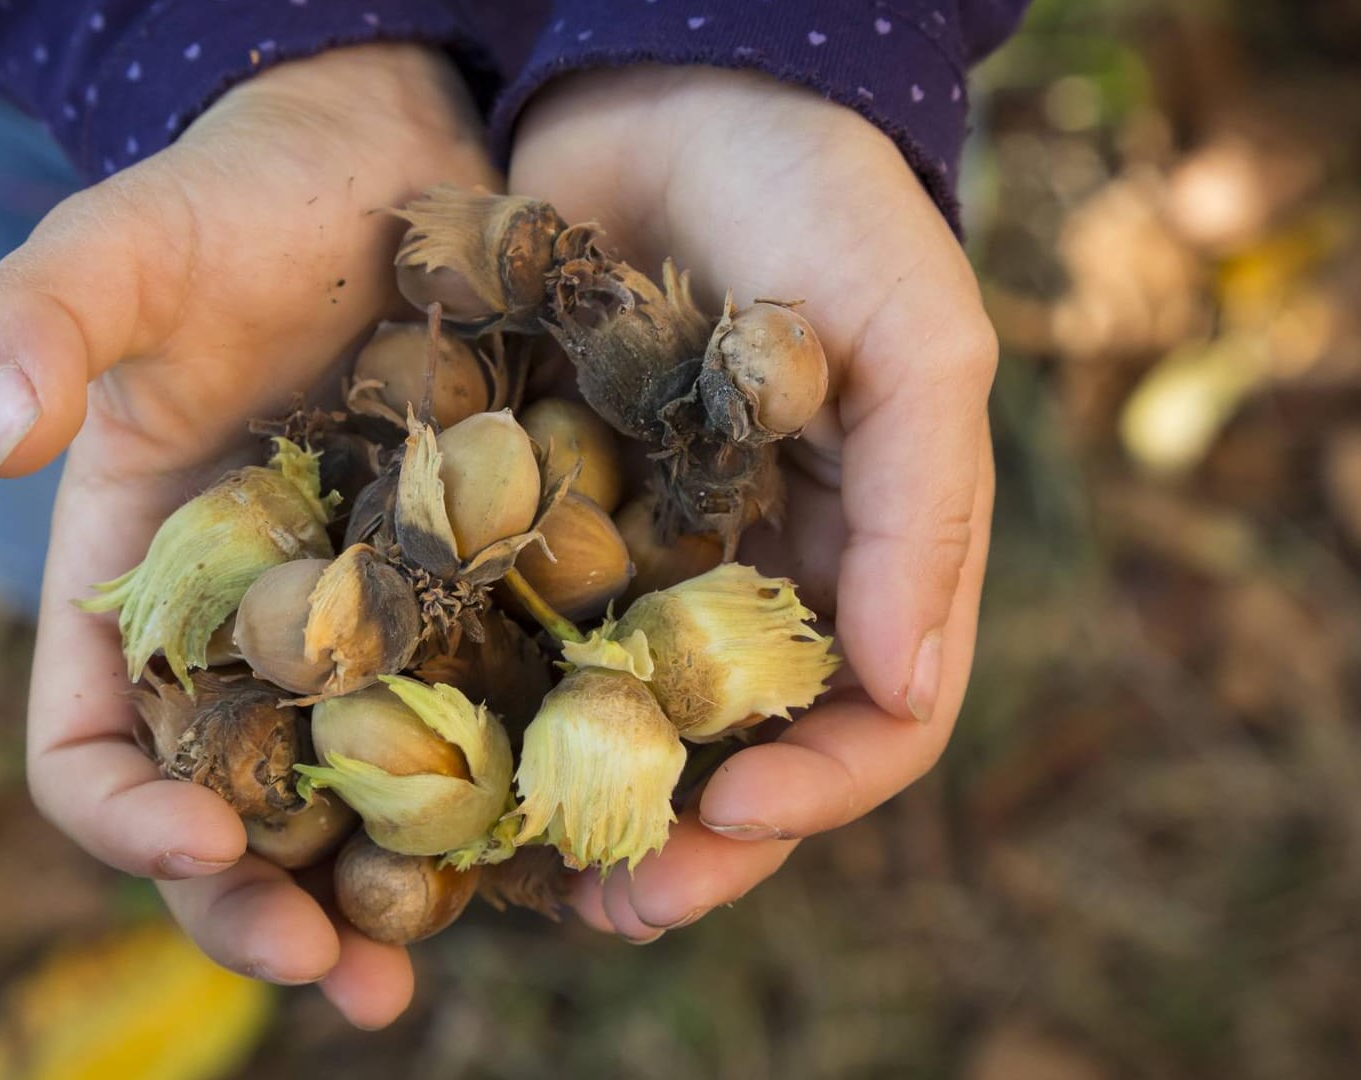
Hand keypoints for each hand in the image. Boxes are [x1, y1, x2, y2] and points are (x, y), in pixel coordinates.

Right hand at [0, 44, 496, 1027]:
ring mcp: (367, 643)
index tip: (202, 843)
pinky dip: (503, 807)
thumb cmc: (240, 205)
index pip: (92, 748)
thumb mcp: (128, 243)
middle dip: (266, 907)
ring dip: (389, 900)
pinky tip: (556, 854)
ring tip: (429, 968)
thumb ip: (40, 317)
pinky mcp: (476, 617)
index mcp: (137, 594)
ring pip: (360, 808)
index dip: (127, 819)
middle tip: (338, 972)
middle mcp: (248, 646)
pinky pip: (482, 736)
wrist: (392, 169)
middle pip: (229, 820)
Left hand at [509, 66, 996, 940]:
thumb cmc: (816, 197)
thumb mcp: (908, 332)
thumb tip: (903, 689)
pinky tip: (441, 750)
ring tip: (520, 874)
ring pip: (623, 722)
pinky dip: (493, 702)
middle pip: (740, 753)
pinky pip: (521, 633)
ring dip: (583, 806)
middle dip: (692, 841)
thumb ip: (920, 506)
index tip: (744, 811)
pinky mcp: (541, 514)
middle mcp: (757, 575)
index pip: (875, 716)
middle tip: (616, 908)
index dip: (824, 786)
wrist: (665, 80)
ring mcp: (648, 554)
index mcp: (865, 551)